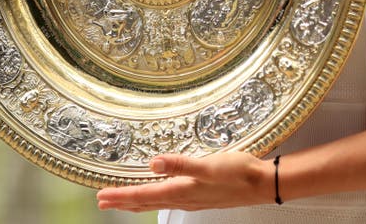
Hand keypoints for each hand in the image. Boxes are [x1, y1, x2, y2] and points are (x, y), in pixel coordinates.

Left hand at [95, 152, 274, 212]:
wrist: (262, 184)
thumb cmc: (239, 174)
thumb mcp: (209, 165)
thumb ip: (181, 164)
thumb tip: (154, 163)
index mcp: (182, 191)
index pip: (144, 195)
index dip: (121, 195)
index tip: (102, 195)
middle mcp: (184, 198)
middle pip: (145, 202)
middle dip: (123, 202)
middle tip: (103, 201)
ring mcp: (192, 199)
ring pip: (156, 203)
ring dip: (136, 202)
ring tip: (122, 201)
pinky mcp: (200, 196)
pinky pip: (169, 200)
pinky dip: (154, 198)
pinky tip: (158, 194)